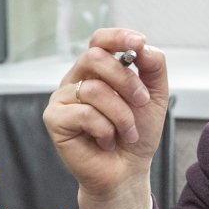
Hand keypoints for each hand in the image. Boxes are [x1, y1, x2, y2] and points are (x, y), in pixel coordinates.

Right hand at [42, 28, 168, 208]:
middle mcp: (77, 79)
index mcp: (98, 70)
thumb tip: (144, 47)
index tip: (139, 42)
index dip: (117, 37)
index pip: (100, 40)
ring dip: (121, 115)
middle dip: (127, 80)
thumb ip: (153, 68)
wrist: (127, 171)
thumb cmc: (136, 134)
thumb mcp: (154, 98)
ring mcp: (63, 98)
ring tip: (127, 132)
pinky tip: (106, 140)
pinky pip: (84, 113)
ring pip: (94, 89)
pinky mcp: (54, 119)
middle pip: (95, 58)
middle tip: (142, 102)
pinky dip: (105, 129)